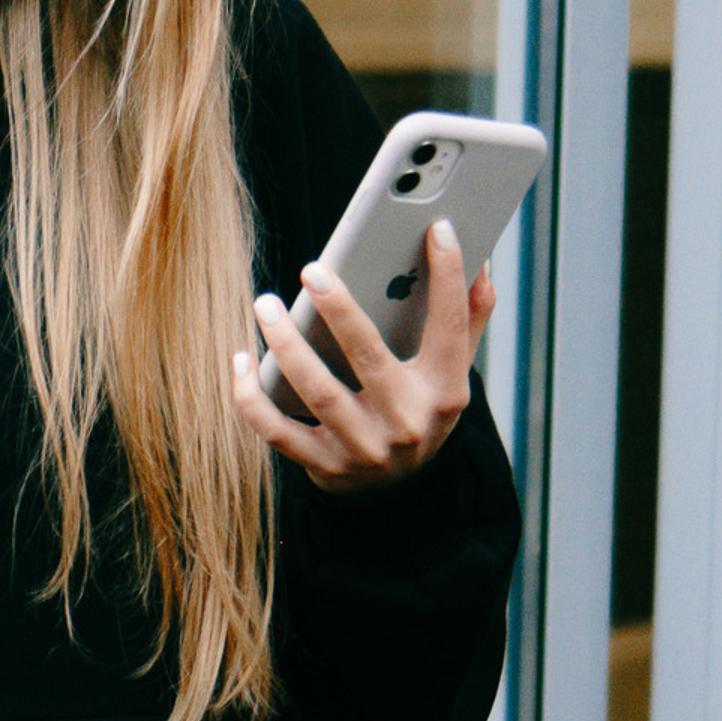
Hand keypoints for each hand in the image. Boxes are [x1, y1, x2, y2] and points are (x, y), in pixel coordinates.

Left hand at [231, 217, 496, 493]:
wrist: (398, 492)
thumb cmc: (419, 410)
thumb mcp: (451, 374)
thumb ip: (467, 321)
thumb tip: (481, 264)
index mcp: (443, 392)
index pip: (449, 328)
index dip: (448, 277)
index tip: (437, 228)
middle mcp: (406, 423)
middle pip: (369, 357)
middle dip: (340, 310)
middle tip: (312, 269)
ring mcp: (363, 448)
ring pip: (317, 392)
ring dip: (286, 344)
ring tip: (265, 304)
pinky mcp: (324, 467)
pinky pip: (277, 430)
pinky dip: (252, 396)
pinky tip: (240, 358)